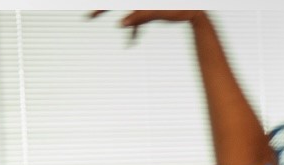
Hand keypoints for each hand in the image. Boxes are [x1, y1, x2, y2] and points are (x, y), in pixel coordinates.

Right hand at [89, 10, 204, 42]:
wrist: (195, 10)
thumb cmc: (179, 7)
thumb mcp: (158, 12)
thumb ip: (139, 16)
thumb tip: (121, 24)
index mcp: (141, 0)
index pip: (116, 1)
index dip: (101, 8)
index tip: (89, 15)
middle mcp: (141, 2)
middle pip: (118, 5)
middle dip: (102, 10)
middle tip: (88, 16)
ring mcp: (144, 6)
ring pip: (127, 13)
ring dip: (121, 25)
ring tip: (106, 25)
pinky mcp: (149, 11)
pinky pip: (137, 19)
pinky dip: (134, 30)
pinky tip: (131, 42)